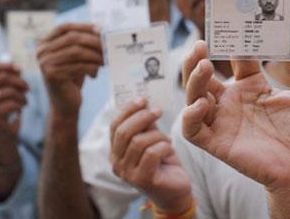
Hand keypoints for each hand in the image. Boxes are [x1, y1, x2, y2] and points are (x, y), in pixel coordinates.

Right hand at [0, 63, 28, 136]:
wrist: (5, 127)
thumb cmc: (9, 103)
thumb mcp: (11, 87)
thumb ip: (13, 76)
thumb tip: (18, 69)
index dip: (8, 66)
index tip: (20, 70)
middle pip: (4, 77)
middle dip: (21, 82)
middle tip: (28, 89)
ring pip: (10, 91)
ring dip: (22, 96)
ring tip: (25, 101)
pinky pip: (11, 104)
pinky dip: (20, 105)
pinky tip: (20, 109)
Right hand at [36, 23, 102, 117]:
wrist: (65, 105)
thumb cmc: (73, 79)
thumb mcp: (76, 58)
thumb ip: (83, 44)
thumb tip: (102, 31)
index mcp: (45, 44)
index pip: (64, 27)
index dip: (83, 26)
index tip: (101, 29)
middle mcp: (41, 51)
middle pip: (72, 38)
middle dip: (93, 41)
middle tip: (109, 46)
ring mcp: (45, 63)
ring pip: (77, 51)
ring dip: (95, 55)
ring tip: (106, 60)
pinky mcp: (52, 75)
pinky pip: (78, 66)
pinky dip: (91, 67)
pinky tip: (96, 73)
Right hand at [110, 98, 192, 213]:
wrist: (175, 189)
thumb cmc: (163, 162)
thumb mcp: (152, 139)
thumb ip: (145, 125)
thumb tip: (142, 103)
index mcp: (116, 151)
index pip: (114, 126)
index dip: (127, 110)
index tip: (143, 100)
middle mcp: (116, 163)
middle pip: (124, 132)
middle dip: (143, 117)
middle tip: (158, 111)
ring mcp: (128, 173)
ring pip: (139, 142)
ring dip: (158, 135)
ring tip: (167, 139)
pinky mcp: (142, 180)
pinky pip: (152, 153)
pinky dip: (164, 146)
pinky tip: (169, 149)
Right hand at [181, 41, 289, 191]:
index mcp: (252, 86)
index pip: (236, 59)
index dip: (235, 43)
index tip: (237, 28)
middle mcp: (233, 101)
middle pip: (203, 75)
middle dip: (196, 58)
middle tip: (200, 44)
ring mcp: (223, 121)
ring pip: (193, 97)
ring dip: (192, 80)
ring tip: (204, 66)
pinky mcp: (217, 143)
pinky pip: (192, 130)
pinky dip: (190, 116)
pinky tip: (202, 104)